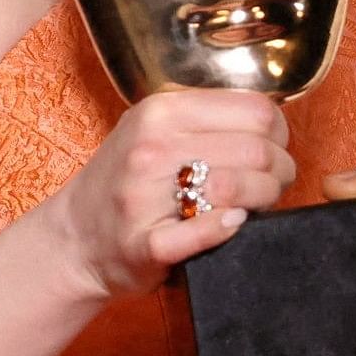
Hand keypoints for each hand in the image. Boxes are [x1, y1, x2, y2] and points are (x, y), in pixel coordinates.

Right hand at [38, 88, 292, 301]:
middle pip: (256, 150)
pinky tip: (233, 224)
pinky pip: (207, 230)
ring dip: (264, 200)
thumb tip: (272, 123)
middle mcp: (151, 148)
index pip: (257, 110)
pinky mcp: (146, 244)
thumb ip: (205, 118)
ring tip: (257, 205)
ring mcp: (144, 197)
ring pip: (239, 188)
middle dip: (280, 171)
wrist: (73, 239)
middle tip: (275, 184)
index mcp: (161, 111)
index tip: (277, 149)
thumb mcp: (154, 129)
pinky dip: (229, 227)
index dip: (281, 133)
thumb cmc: (125, 182)